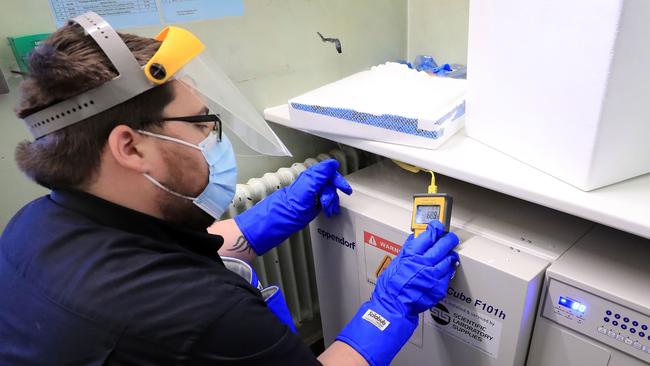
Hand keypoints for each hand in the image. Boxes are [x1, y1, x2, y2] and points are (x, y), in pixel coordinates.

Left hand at [234, 159, 351, 254]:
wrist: (271, 227)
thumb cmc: (284, 212)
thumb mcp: (305, 192)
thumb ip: (318, 177)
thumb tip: (331, 163)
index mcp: (307, 180)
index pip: (327, 173)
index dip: (337, 179)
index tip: (345, 189)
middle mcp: (307, 186)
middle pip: (328, 184)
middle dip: (333, 194)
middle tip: (330, 205)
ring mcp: (308, 196)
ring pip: (326, 193)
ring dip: (331, 201)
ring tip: (327, 211)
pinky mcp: (307, 205)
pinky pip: (322, 201)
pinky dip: (327, 207)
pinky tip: (327, 212)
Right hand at [374, 221, 458, 316]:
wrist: (394, 304)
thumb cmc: (391, 286)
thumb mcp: (396, 262)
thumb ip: (407, 250)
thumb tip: (414, 240)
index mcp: (412, 255)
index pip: (429, 235)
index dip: (435, 228)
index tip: (437, 227)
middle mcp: (423, 263)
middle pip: (442, 245)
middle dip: (448, 239)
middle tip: (450, 238)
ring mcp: (433, 275)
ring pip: (448, 259)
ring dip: (450, 255)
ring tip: (449, 254)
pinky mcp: (438, 287)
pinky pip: (448, 275)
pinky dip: (448, 270)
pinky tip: (446, 268)